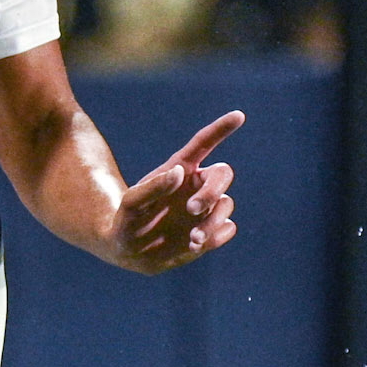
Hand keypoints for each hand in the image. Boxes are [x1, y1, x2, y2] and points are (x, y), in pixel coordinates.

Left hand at [110, 111, 242, 271]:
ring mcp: (206, 209)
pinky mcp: (211, 232)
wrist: (129, 250)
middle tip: (191, 208)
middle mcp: (197, 186)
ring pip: (227, 204)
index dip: (221, 129)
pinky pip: (228, 229)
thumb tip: (179, 173)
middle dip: (212, 190)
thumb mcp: (132, 204)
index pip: (203, 143)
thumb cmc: (128, 220)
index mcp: (180, 169)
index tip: (238, 115)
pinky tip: (194, 244)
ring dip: (213, 220)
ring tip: (192, 238)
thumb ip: (152, 187)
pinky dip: (216, 236)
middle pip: (223, 174)